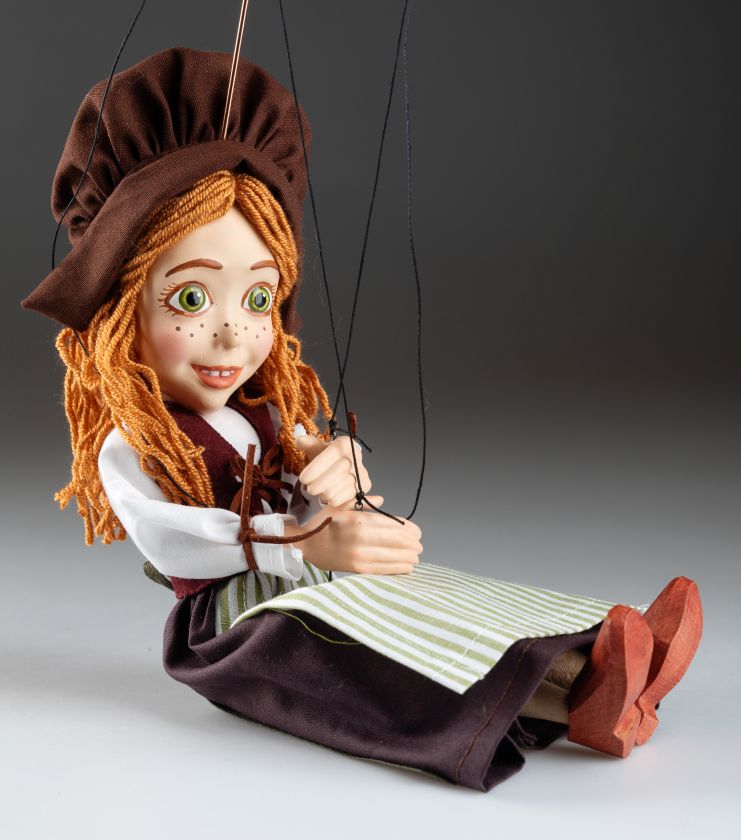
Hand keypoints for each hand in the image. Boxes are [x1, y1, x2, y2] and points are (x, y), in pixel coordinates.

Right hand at [284, 495, 422, 575]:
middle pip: (399, 541)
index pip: (395, 525)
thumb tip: (383, 500)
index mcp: (359, 519)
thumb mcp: (340, 506)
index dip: (411, 530)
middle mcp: (361, 537)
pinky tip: (407, 566)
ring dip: (410, 557)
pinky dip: (400, 568)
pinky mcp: (358, 569)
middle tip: (419, 545)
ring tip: (415, 557)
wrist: (304, 545)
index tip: (417, 532)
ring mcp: (360, 554)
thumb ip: (364, 503)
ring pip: (395, 557)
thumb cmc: (322, 524)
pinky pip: (385, 569)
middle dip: (414, 544)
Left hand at [296, 434, 371, 508]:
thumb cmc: (327, 459)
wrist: (342, 469)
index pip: (328, 458)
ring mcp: (362, 472)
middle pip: (331, 476)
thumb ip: (308, 444)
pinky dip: (331, 500)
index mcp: (344, 443)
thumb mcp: (316, 449)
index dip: (313, 470)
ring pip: (333, 490)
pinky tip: (328, 496)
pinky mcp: (364, 487)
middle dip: (315, 485)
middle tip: (309, 488)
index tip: (303, 479)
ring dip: (322, 493)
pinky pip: (341, 499)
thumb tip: (300, 440)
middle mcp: (356, 456)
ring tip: (319, 491)